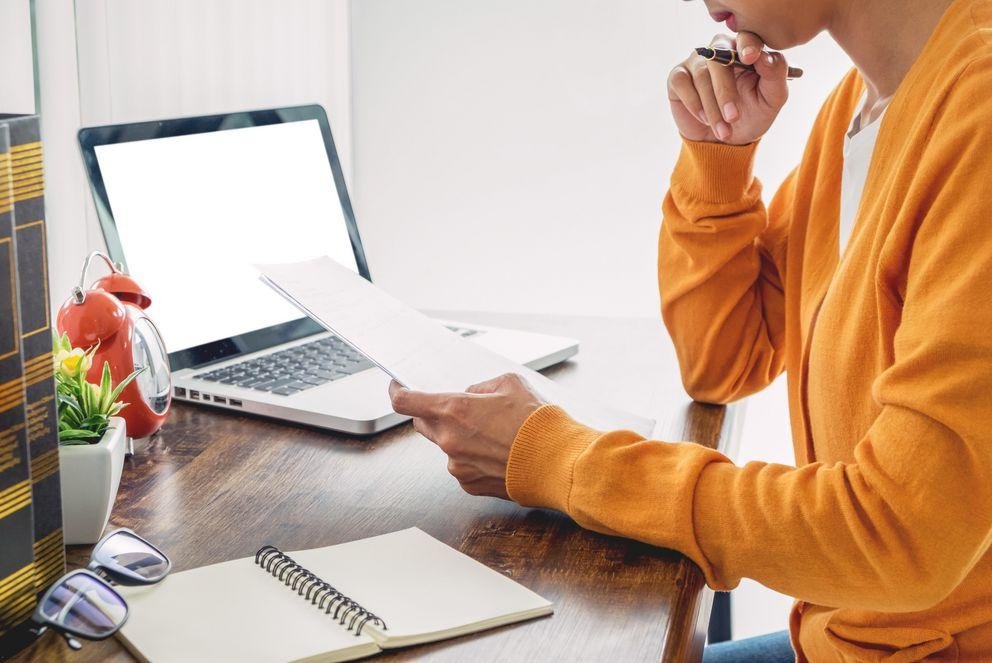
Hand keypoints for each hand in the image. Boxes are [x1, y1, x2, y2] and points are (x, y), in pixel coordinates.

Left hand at [388, 374, 545, 499]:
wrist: (556, 462)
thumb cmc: (536, 423)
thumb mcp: (510, 384)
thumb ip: (481, 387)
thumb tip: (472, 395)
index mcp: (454, 410)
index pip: (406, 401)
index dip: (397, 392)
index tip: (397, 388)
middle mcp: (449, 440)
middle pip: (422, 423)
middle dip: (434, 413)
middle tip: (457, 409)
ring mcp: (457, 465)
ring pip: (445, 446)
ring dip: (458, 437)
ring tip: (492, 435)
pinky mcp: (469, 484)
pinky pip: (460, 466)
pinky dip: (471, 458)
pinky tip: (496, 453)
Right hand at [667, 31, 789, 144]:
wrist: (724, 142)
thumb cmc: (751, 115)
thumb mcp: (772, 99)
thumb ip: (776, 74)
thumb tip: (765, 56)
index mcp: (745, 50)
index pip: (746, 36)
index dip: (748, 45)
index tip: (750, 58)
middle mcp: (719, 50)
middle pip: (719, 58)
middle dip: (725, 91)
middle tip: (733, 117)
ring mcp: (697, 62)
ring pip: (701, 76)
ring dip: (712, 107)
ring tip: (723, 130)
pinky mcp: (678, 76)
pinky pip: (681, 83)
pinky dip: (693, 104)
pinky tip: (704, 119)